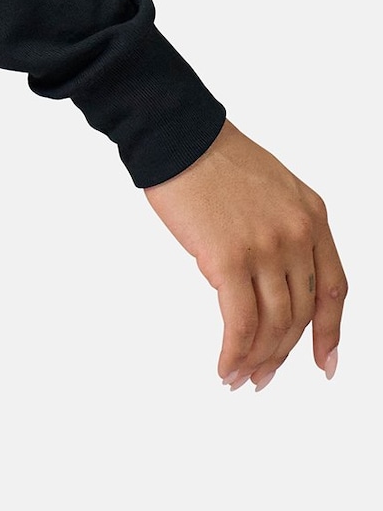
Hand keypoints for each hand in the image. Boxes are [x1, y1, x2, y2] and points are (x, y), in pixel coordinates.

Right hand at [144, 120, 345, 389]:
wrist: (176, 133)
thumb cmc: (210, 155)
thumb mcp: (272, 186)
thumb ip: (283, 228)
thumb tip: (270, 279)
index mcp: (312, 215)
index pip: (334, 288)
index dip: (330, 332)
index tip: (324, 362)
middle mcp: (297, 234)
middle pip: (300, 313)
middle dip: (283, 353)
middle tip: (264, 376)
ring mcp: (266, 248)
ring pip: (273, 325)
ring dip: (257, 359)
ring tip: (240, 377)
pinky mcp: (229, 259)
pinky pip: (240, 323)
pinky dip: (234, 353)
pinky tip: (224, 367)